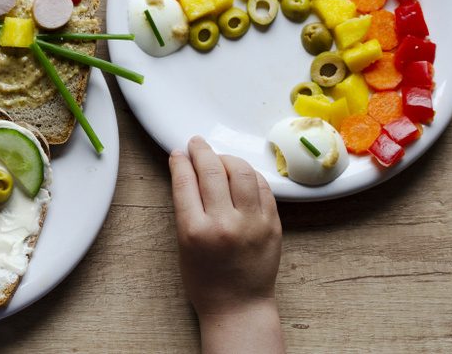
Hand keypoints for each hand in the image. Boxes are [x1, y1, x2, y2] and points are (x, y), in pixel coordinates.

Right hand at [169, 137, 283, 353]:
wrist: (238, 307)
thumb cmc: (206, 281)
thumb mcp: (183, 245)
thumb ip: (187, 208)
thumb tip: (187, 173)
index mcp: (195, 231)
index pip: (185, 181)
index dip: (180, 161)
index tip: (178, 153)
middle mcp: (224, 224)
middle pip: (212, 170)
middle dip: (201, 151)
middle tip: (196, 144)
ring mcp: (252, 223)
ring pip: (242, 172)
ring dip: (227, 159)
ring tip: (220, 159)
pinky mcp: (272, 225)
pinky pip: (262, 188)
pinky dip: (249, 176)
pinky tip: (241, 175)